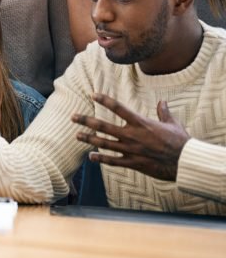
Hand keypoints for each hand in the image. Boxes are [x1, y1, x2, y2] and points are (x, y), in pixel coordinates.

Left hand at [72, 94, 190, 180]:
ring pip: (104, 143)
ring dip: (89, 139)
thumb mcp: (172, 123)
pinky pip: (113, 161)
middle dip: (86, 121)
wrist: (185, 162)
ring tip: (76, 135)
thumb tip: (162, 102)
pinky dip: (101, 159)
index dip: (104, 100)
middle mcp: (132, 135)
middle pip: (104, 126)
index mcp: (141, 123)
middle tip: (72, 117)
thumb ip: (163, 112)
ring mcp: (131, 149)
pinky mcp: (133, 163)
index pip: (118, 108)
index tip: (93, 94)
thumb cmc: (180, 142)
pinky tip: (90, 156)